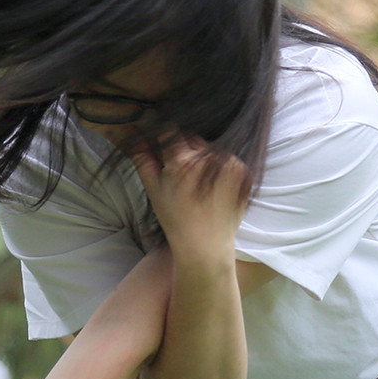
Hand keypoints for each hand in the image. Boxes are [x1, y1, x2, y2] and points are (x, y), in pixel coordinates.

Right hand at [128, 136, 251, 263]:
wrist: (207, 245)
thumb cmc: (176, 220)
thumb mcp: (154, 190)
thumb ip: (143, 159)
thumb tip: (135, 136)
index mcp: (182, 161)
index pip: (170, 133)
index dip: (163, 140)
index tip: (163, 151)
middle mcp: (208, 157)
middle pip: (191, 138)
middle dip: (183, 149)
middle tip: (180, 172)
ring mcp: (228, 162)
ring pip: (209, 146)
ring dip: (201, 156)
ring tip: (197, 181)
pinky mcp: (242, 170)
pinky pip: (225, 157)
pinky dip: (218, 165)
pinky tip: (213, 185)